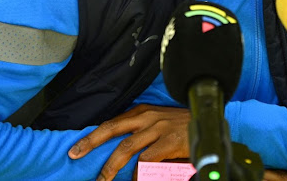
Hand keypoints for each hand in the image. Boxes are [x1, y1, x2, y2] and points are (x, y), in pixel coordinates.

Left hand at [68, 104, 190, 180]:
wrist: (211, 121)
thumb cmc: (182, 126)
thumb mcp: (159, 122)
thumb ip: (140, 132)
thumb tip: (116, 149)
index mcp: (142, 112)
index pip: (111, 123)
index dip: (93, 135)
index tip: (76, 147)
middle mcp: (148, 117)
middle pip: (112, 128)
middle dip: (91, 142)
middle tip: (75, 154)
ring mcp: (159, 128)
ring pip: (127, 147)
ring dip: (112, 165)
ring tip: (102, 179)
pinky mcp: (171, 141)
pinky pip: (148, 159)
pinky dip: (139, 172)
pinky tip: (136, 180)